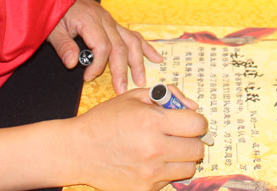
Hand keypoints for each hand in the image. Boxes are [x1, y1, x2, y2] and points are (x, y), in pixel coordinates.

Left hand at [48, 0, 161, 93]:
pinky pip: (133, 35)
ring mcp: (112, 22)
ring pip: (131, 41)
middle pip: (120, 46)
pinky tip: (155, 58)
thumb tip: (72, 64)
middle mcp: (105, 21)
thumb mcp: (54, 27)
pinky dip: (145, 47)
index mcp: (90, 21)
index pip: (102, 47)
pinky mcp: (114, 24)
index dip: (97, 65)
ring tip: (141, 79)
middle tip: (122, 89)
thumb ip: (64, 46)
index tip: (87, 77)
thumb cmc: (58, 9)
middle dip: (122, 70)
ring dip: (138, 62)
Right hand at [70, 86, 207, 190]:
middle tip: (178, 135)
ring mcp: (150, 172)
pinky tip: (150, 162)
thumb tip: (193, 106)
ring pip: (189, 168)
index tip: (189, 121)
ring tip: (166, 149)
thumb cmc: (105, 120)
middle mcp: (154, 148)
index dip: (196, 121)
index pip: (198, 125)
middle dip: (192, 139)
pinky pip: (170, 180)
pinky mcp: (145, 188)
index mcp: (153, 121)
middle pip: (197, 149)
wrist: (78, 150)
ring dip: (182, 158)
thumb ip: (168, 95)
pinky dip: (166, 171)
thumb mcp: (135, 97)